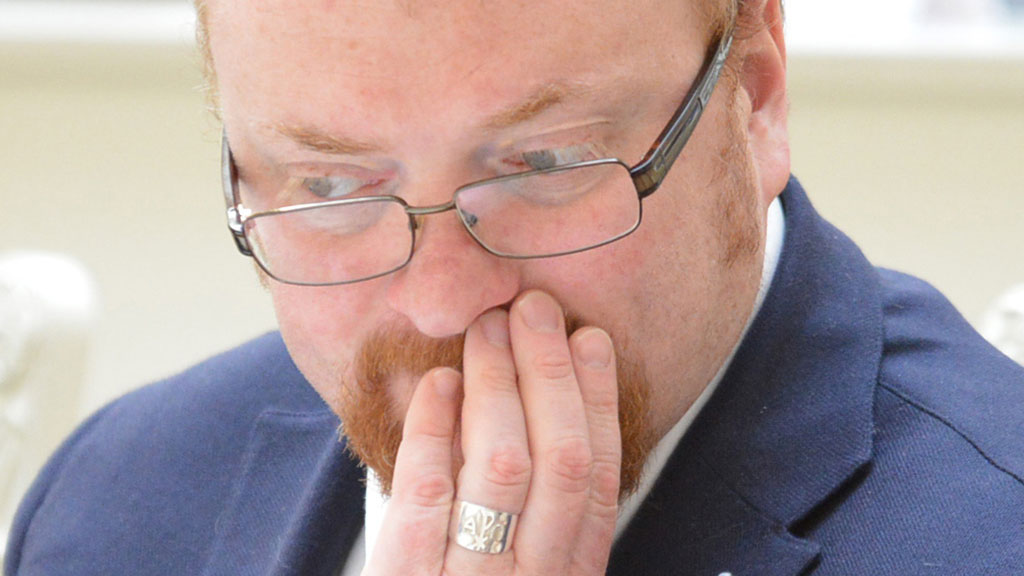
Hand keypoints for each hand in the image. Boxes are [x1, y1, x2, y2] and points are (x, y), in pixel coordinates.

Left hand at [363, 290, 621, 575]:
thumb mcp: (530, 573)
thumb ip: (543, 515)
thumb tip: (544, 401)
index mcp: (572, 575)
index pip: (598, 477)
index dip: (599, 401)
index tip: (590, 339)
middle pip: (556, 462)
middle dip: (548, 374)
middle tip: (534, 309)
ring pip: (500, 469)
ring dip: (496, 385)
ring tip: (487, 328)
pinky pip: (425, 496)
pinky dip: (434, 429)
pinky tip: (439, 384)